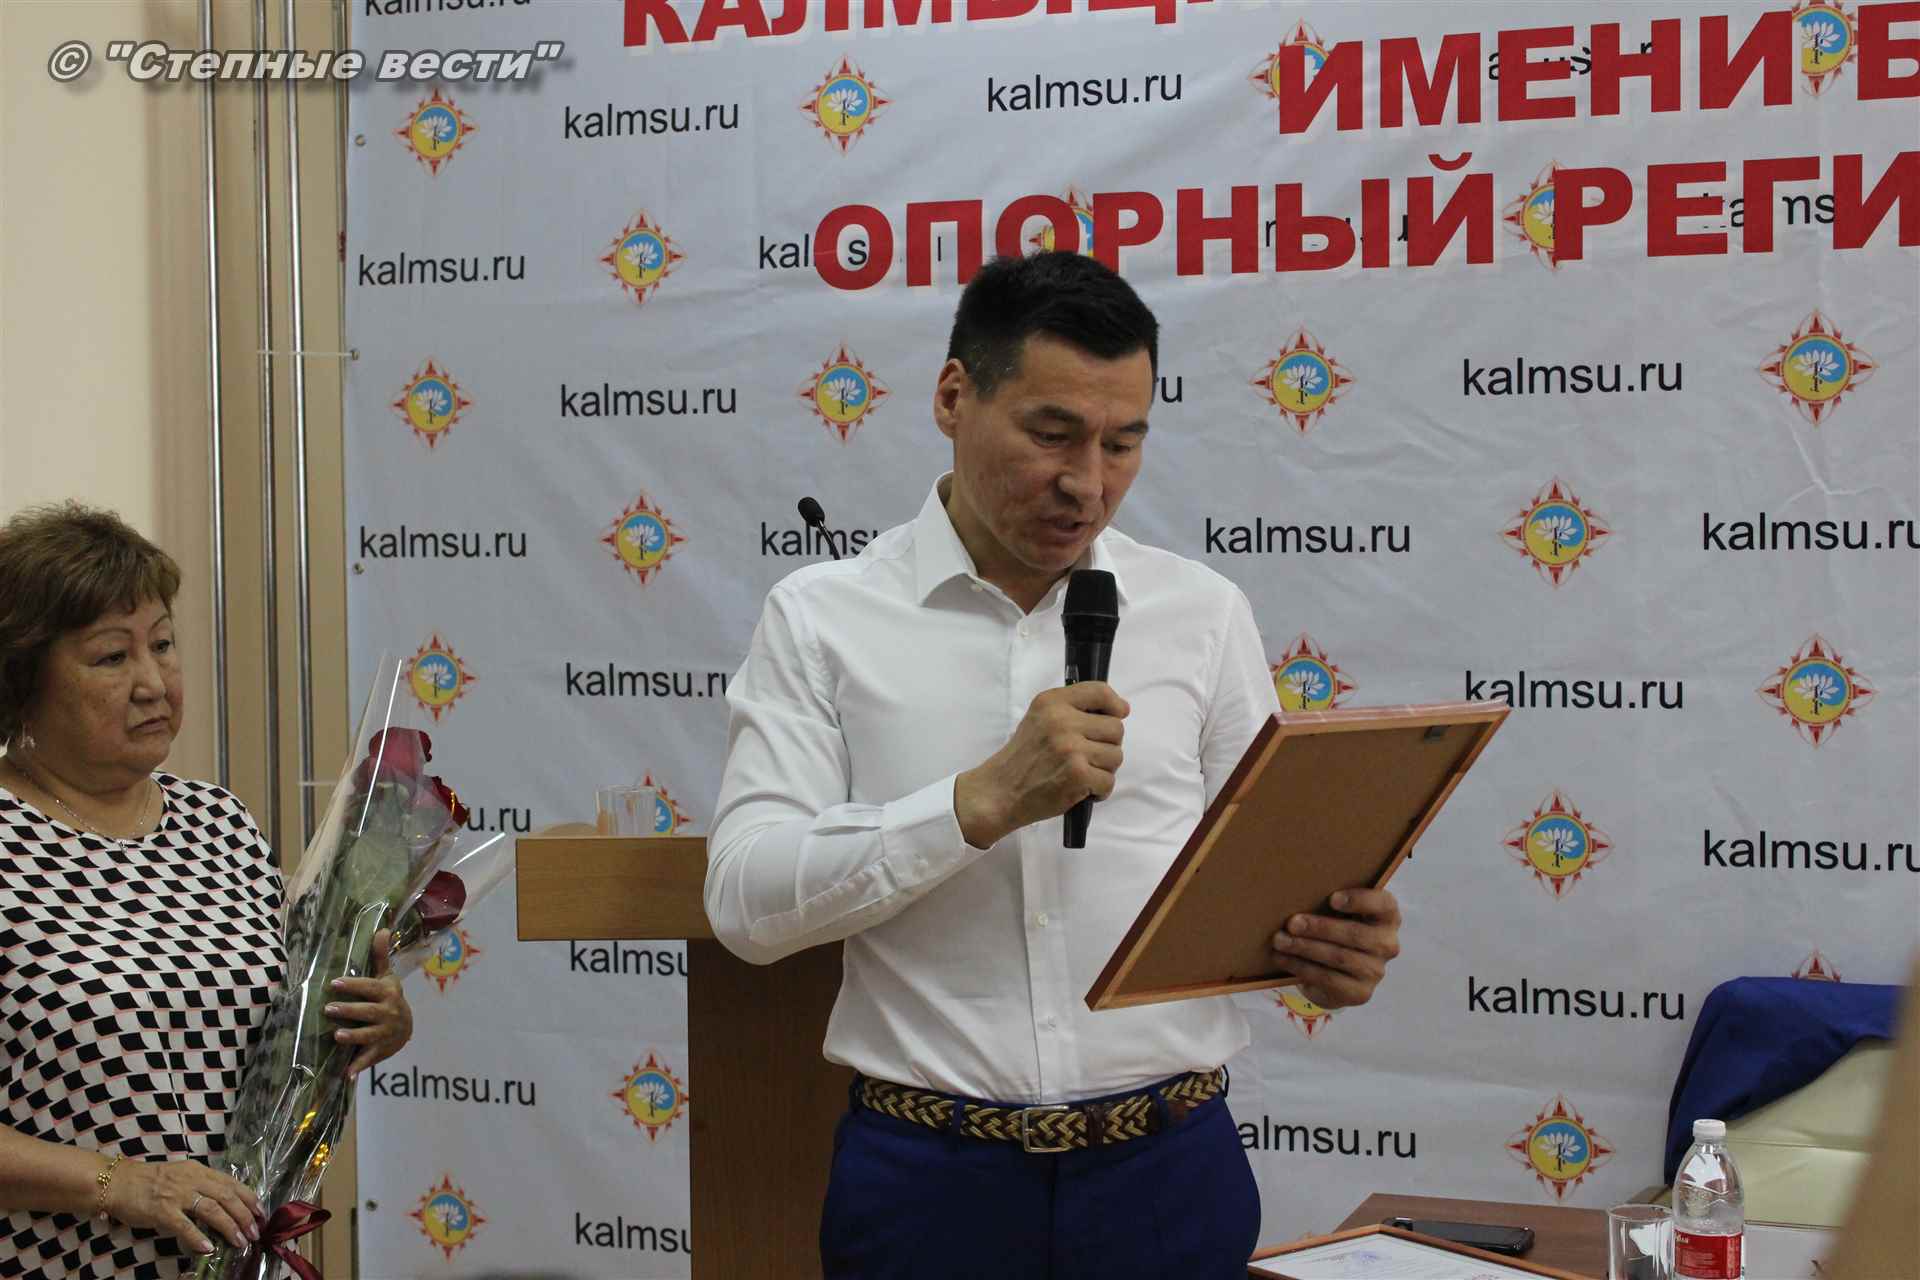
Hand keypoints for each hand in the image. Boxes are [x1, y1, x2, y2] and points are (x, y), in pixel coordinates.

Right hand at [104, 1158, 264, 1254]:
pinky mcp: (161, 1211)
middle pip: (226, 1196)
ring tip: (239, 1241)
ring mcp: (176, 1195)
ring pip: (211, 1209)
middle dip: (244, 1215)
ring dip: (228, 1226)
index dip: (249, 1198)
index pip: (231, 1183)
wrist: (117, 1182)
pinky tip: (208, 1248)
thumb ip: (201, 1186)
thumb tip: (223, 1203)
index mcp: (198, 1171)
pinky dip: (197, 1237)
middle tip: (254, 1232)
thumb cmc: (149, 1181)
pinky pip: (183, 1225)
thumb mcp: (181, 1176)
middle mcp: (191, 1180)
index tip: (261, 1212)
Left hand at [326, 929, 413, 1078]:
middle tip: (328, 1009)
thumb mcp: (386, 978)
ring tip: (337, 1036)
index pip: (370, 987)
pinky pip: (369, 1058)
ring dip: (354, 1036)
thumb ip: (380, 956)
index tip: (334, 983)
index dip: (354, 985)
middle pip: (368, 1011)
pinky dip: (359, 1067)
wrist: (406, 1028)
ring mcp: (386, 1033)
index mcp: (388, 993)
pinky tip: (347, 1074)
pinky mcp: (381, 1051)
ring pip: (369, 1035)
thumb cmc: (388, 998)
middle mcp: (389, 1013)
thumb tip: (382, 928)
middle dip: (349, 1010)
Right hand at [954, 682, 1129, 847]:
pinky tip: (1081, 789)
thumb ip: (1071, 709)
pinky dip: (1099, 790)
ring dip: (1103, 769)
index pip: (1099, 691)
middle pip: (1115, 728)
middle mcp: (1061, 721)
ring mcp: (1071, 748)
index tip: (1119, 712)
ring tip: (1080, 772)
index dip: (1115, 703)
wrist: (1000, 791)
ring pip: (1116, 756)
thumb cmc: (1023, 757)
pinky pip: (1109, 781)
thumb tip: (1118, 710)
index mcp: (1052, 702)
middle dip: (1107, 745)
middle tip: (1087, 756)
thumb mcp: (1039, 718)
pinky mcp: (1077, 774)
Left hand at [1270, 887, 1401, 1009]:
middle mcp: (1387, 944)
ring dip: (1305, 948)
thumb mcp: (1338, 913)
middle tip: (1292, 923)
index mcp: (1387, 917)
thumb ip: (1330, 901)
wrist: (1337, 973)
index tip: (1332, 899)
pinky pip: (1328, 978)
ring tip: (1280, 940)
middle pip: (1356, 934)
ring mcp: (1375, 971)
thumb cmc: (1335, 929)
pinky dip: (1301, 966)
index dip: (1360, 900)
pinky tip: (1282, 958)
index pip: (1384, 904)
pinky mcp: (1360, 993)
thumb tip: (1294, 893)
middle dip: (1320, 928)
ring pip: (1339, 957)